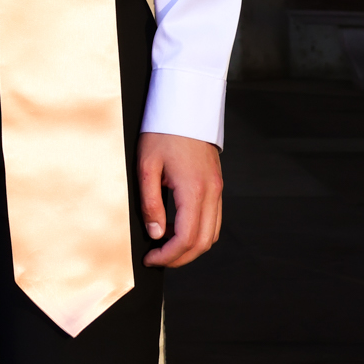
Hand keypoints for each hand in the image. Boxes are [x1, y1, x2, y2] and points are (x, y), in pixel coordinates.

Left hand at [137, 131, 222, 268]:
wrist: (185, 105)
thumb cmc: (163, 131)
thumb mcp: (146, 165)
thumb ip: (151, 203)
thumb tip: (156, 234)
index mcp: (194, 189)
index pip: (186, 239)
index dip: (168, 256)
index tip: (151, 258)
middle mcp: (211, 192)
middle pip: (203, 242)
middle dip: (180, 258)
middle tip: (157, 258)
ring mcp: (217, 188)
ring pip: (212, 233)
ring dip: (191, 247)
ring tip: (166, 246)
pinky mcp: (216, 184)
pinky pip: (214, 219)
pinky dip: (199, 232)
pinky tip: (179, 228)